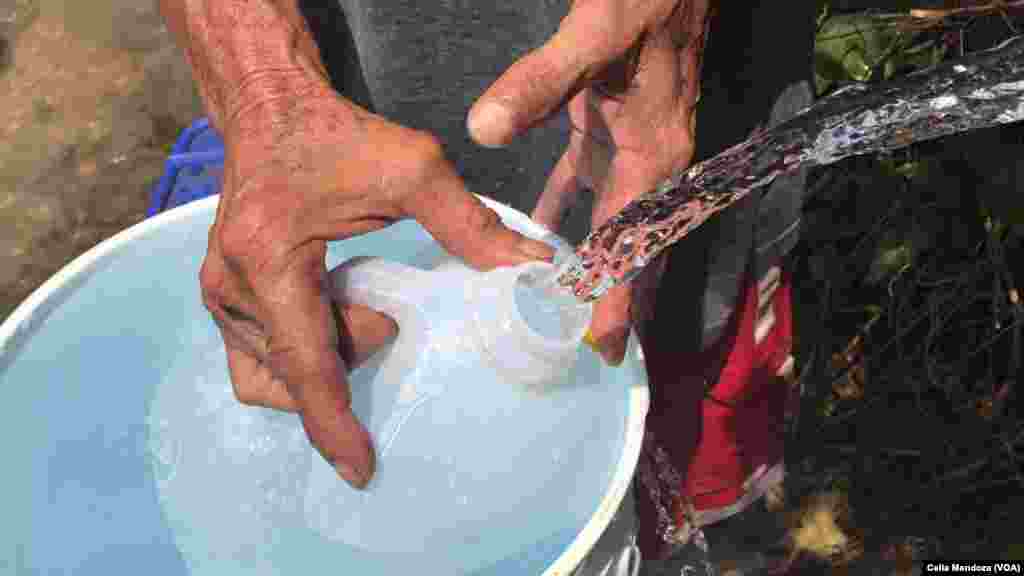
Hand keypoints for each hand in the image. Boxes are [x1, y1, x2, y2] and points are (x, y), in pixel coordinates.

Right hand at [200, 77, 553, 488]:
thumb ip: (470, 222)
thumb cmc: (335, 135)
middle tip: (387, 311)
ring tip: (357, 303)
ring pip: (273, 373)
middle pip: (296, 372)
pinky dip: (303, 351)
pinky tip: (332, 309)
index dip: (335, 423)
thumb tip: (532, 268)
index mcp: (268, 260)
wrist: (270, 109)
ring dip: (325, 357)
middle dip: (350, 356)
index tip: (361, 469)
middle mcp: (229, 288)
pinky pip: (261, 356)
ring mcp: (217, 296)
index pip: (307, 363)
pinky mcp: (222, 297)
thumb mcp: (410, 168)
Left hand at [469, 0, 708, 364]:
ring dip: (587, 267)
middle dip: (608, 301)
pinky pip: (586, 187)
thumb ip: (539, 83)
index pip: (632, 244)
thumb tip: (483, 130)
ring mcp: (633, 150)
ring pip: (609, 225)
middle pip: (628, 249)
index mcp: (654, 156)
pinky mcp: (611, 131)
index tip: (600, 347)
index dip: (616, 297)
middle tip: (581, 352)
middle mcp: (650, 164)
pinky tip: (533, 234)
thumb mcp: (593, 35)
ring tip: (556, 314)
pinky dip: (562, 214)